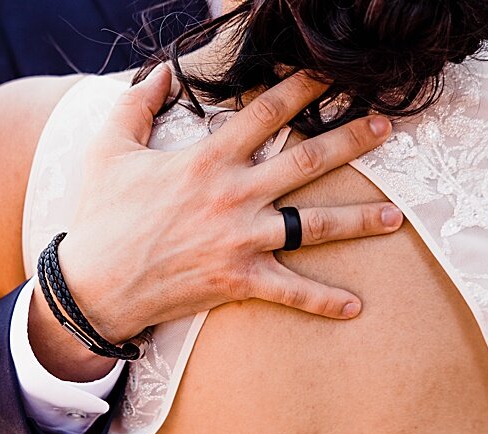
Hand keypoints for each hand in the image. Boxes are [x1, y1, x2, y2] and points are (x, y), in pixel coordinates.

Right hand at [55, 68, 402, 347]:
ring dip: (358, 221)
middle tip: (386, 126)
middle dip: (350, 141)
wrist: (91, 286)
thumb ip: (135, 105)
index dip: (302, 88)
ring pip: (313, 225)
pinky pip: (291, 290)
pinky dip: (323, 300)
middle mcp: (233, 196)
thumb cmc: (100, 216)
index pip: (266, 113)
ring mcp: (240, 239)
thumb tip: (162, 72)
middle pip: (306, 160)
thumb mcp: (107, 150)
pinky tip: (356, 306)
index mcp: (207, 159)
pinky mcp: (239, 280)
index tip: (333, 73)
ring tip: (396, 216)